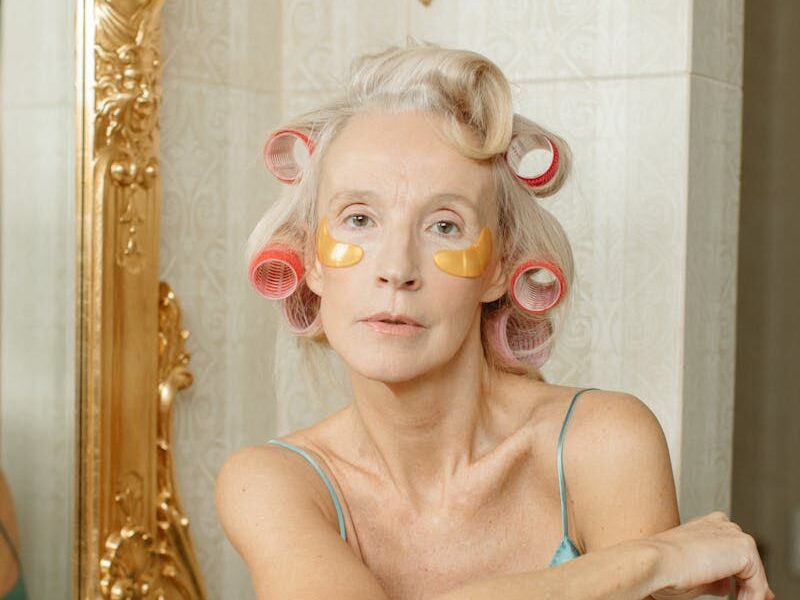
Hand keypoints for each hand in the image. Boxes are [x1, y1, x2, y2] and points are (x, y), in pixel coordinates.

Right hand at [648, 511, 773, 599]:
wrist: (654, 561)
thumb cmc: (663, 569)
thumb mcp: (694, 576)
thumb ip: (715, 579)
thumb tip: (727, 587)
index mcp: (706, 526)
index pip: (732, 550)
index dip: (740, 575)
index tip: (741, 594)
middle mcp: (720, 525)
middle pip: (745, 558)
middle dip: (751, 584)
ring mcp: (733, 534)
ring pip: (754, 570)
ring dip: (750, 593)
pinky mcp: (744, 547)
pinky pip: (759, 581)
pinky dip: (753, 597)